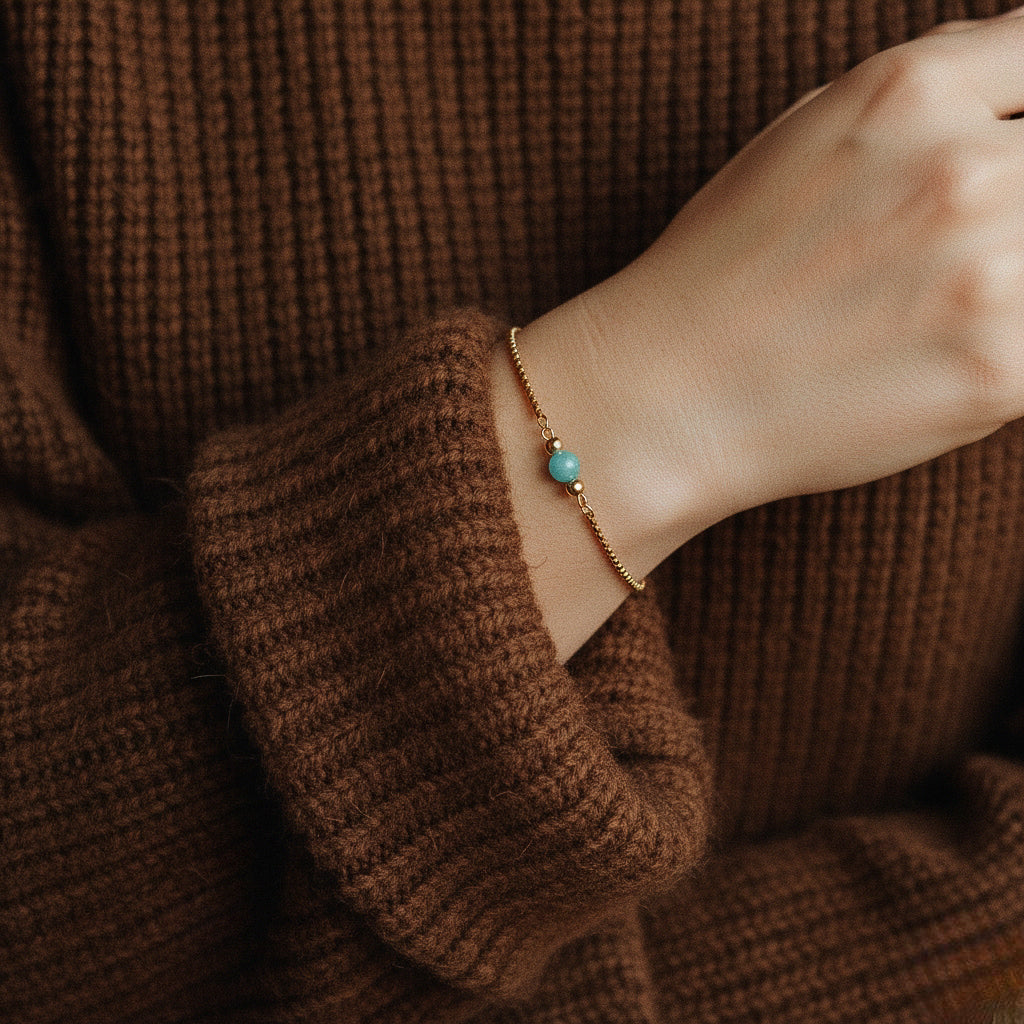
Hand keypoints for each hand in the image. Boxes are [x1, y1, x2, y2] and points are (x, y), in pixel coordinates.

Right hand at [579, 8, 1023, 520]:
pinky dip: (1007, 349)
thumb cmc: (723, 271)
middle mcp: (965, 168)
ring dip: (1009, 283)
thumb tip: (1022, 65)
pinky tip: (938, 358)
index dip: (1018, 128)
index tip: (995, 178)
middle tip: (928, 264)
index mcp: (912, 92)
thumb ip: (938, 84)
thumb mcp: (811, 131)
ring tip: (928, 315)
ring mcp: (992, 272)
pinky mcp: (1005, 371)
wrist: (667, 397)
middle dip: (1008, 215)